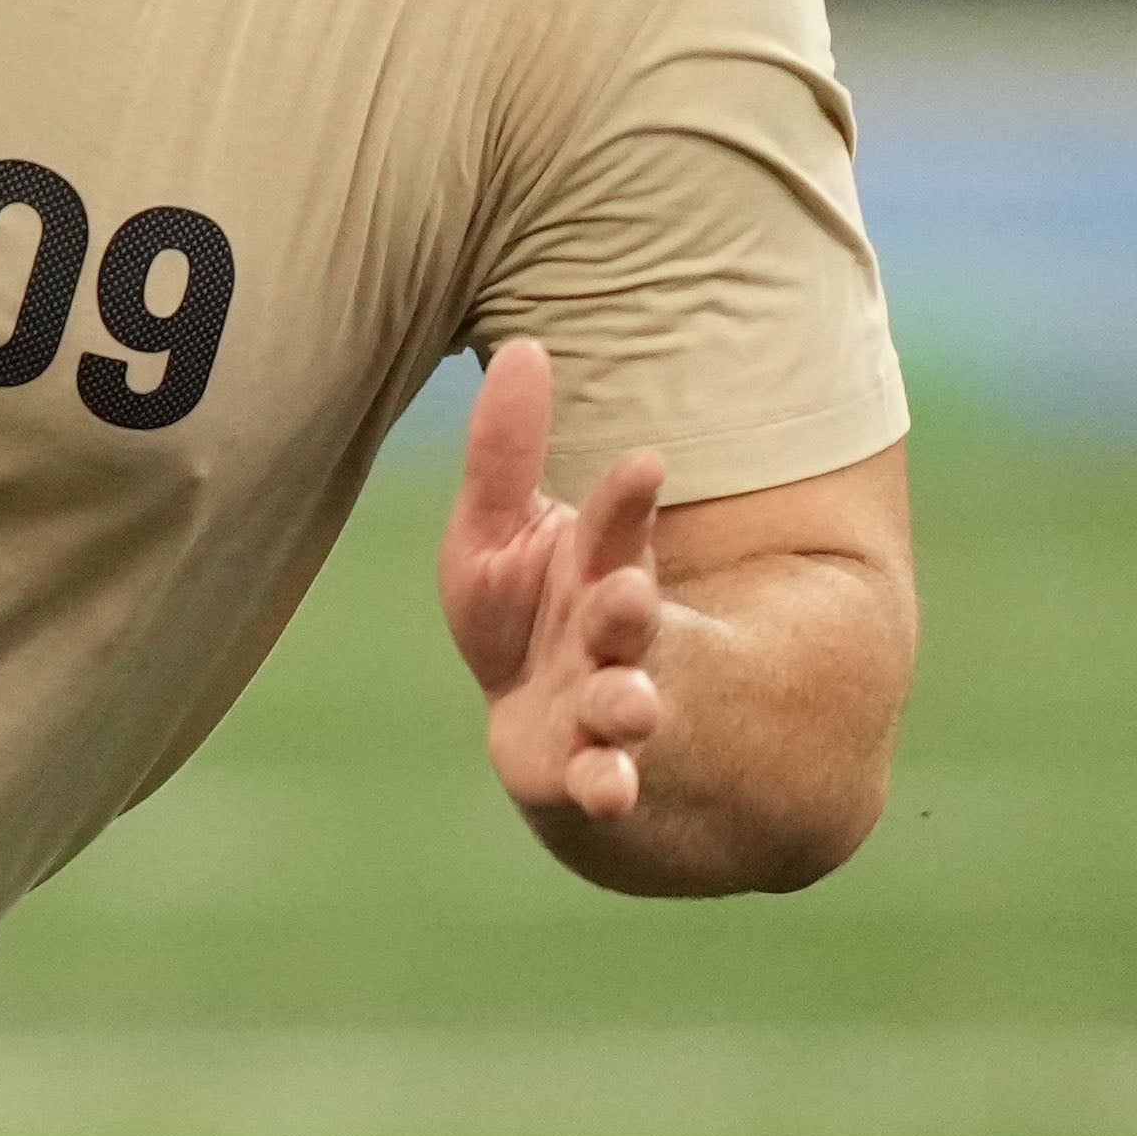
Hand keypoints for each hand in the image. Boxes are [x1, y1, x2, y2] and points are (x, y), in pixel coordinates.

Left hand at [439, 339, 669, 824]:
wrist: (543, 728)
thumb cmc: (523, 614)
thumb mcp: (495, 532)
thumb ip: (506, 452)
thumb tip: (525, 344)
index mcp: (598, 566)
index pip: (614, 526)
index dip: (625, 501)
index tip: (641, 465)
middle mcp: (611, 635)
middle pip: (625, 616)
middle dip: (628, 607)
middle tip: (627, 594)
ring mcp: (604, 705)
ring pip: (626, 702)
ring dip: (629, 703)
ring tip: (630, 706)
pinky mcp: (584, 767)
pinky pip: (603, 779)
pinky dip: (610, 785)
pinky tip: (610, 791)